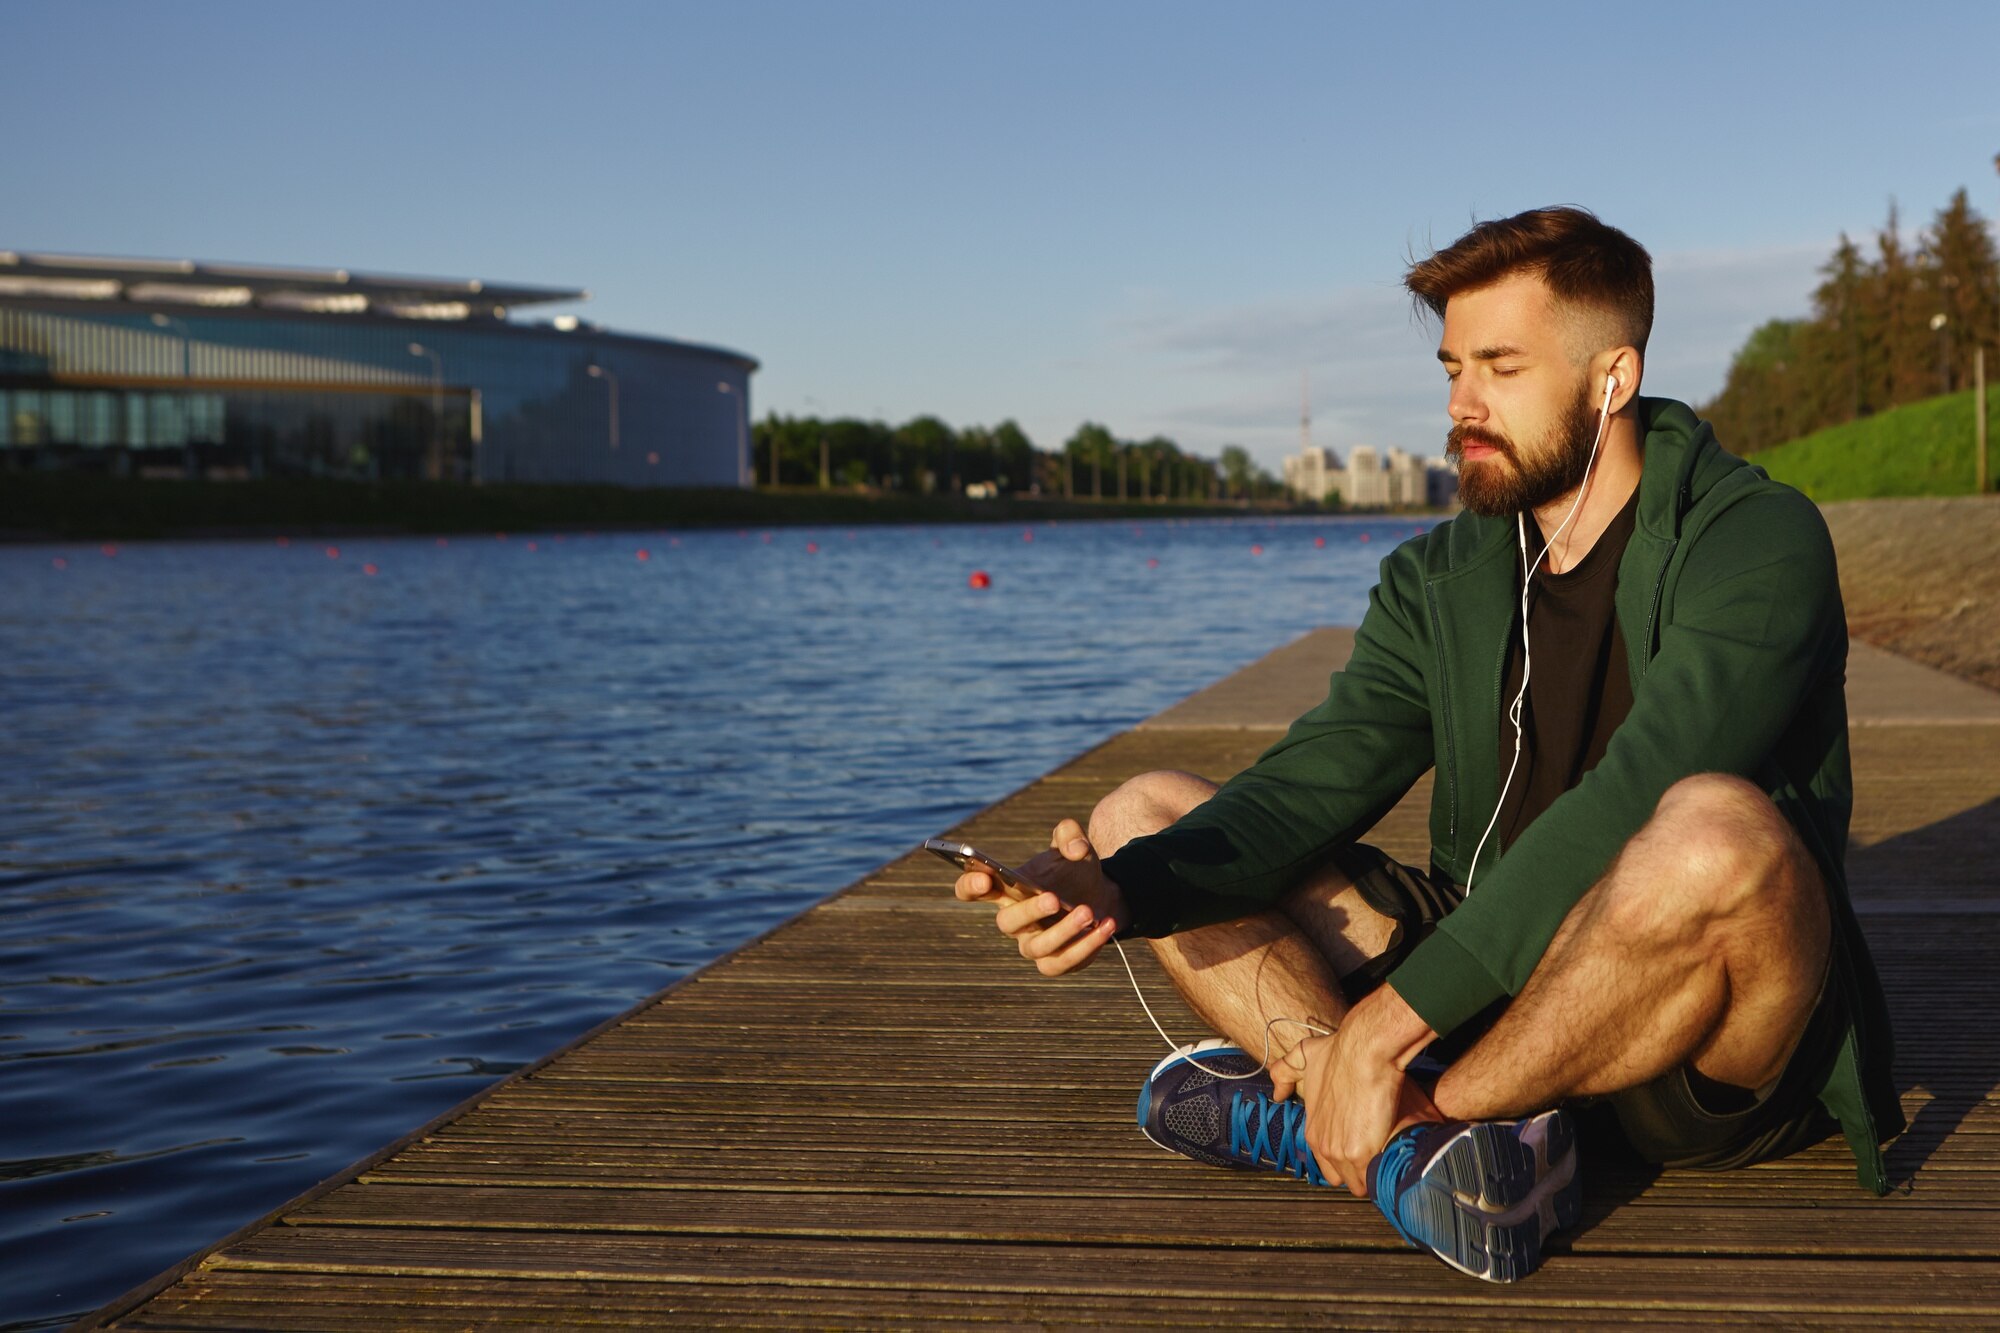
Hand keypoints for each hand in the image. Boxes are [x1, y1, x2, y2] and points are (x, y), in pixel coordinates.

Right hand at [952, 818, 1127, 975]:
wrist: (1102, 896)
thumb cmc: (1074, 871)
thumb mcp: (1072, 844)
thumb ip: (1070, 834)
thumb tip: (1076, 848)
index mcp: (1006, 889)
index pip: (970, 890)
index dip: (969, 885)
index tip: (984, 878)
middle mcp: (1014, 920)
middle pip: (1006, 922)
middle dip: (1029, 911)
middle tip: (1053, 898)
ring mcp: (1033, 945)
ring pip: (1036, 948)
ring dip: (1062, 931)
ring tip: (1087, 912)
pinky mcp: (1056, 962)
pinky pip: (1063, 963)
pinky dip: (1085, 947)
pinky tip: (1105, 925)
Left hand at [1290, 985, 1440, 1195]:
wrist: (1364, 1051)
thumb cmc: (1339, 1052)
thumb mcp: (1304, 1056)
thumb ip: (1285, 1071)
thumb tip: (1278, 1093)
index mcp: (1313, 1130)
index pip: (1326, 1165)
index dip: (1345, 1159)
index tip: (1362, 1148)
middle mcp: (1323, 1145)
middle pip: (1342, 1178)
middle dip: (1359, 1172)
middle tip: (1377, 1156)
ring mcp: (1341, 1153)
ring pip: (1359, 1184)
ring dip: (1373, 1175)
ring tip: (1389, 1161)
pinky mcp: (1361, 1154)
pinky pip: (1373, 1180)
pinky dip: (1384, 1173)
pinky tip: (1396, 1159)